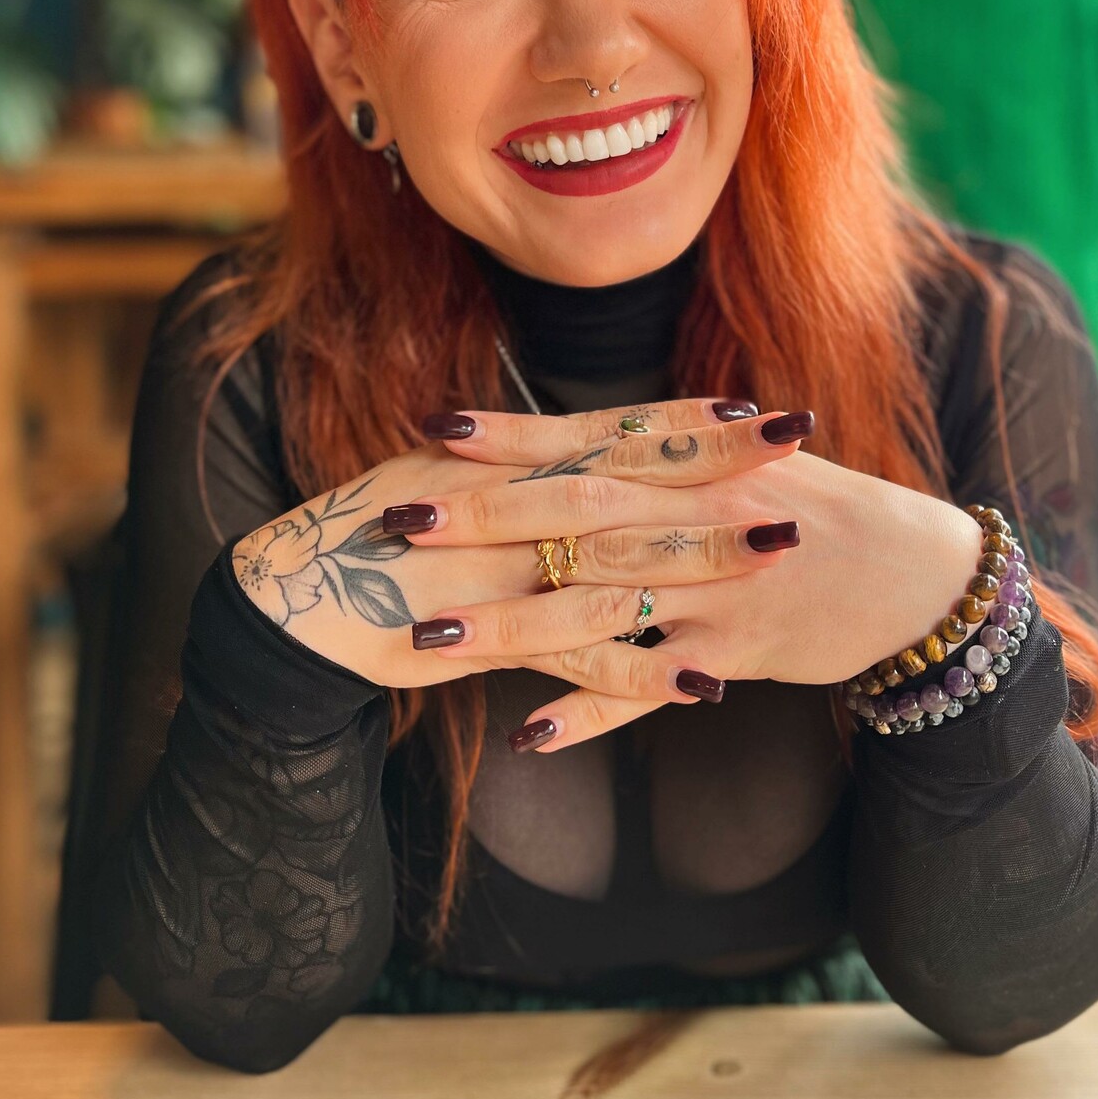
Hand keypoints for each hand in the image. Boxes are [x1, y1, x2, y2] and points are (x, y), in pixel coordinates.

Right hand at [228, 396, 805, 696]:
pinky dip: (638, 673)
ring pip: (617, 565)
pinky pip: (574, 660)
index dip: (690, 425)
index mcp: (507, 462)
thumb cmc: (378, 532)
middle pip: (631, 485)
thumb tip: (593, 441)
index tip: (760, 414)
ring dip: (702, 562)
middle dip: (719, 472)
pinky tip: (702, 684)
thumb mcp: (451, 476)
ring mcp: (501, 572)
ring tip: (778, 557)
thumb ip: (524, 463)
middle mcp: (511, 506)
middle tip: (802, 454)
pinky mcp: (485, 639)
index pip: (615, 433)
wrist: (295, 593)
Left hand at [414, 402, 983, 750]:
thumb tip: (592, 432)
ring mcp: (717, 588)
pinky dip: (589, 713)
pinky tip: (525, 732)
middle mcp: (702, 516)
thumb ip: (674, 452)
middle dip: (481, 520)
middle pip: (576, 517)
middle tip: (398, 523)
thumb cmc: (828, 512)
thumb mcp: (757, 462)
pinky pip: (647, 688)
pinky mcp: (732, 656)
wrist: (920, 577)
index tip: (436, 428)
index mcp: (701, 461)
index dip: (514, 436)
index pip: (590, 440)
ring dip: (507, 627)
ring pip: (595, 607)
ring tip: (426, 643)